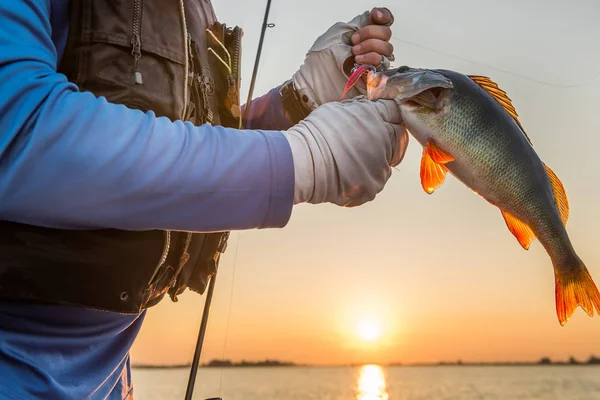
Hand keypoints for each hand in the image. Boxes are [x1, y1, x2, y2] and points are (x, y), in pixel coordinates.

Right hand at [284, 97, 407, 206]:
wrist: (302, 162)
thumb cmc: (314, 134)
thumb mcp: (336, 109)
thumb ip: (359, 109)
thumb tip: (367, 109)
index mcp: (375, 116)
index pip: (394, 113)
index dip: (387, 118)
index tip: (379, 123)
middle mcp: (384, 139)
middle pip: (397, 139)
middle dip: (386, 141)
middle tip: (363, 145)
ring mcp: (381, 165)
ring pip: (385, 163)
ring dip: (373, 163)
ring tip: (348, 163)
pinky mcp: (373, 186)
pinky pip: (373, 182)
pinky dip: (362, 181)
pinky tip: (345, 176)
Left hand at [291, 8, 394, 111]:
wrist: (314, 79)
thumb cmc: (320, 58)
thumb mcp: (338, 33)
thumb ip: (357, 24)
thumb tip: (372, 16)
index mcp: (363, 33)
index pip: (384, 20)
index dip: (383, 16)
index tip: (374, 16)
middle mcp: (370, 46)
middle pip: (386, 34)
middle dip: (371, 34)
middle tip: (353, 42)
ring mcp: (372, 62)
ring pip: (387, 50)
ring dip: (371, 48)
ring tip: (354, 55)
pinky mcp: (372, 77)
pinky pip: (383, 66)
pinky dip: (372, 61)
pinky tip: (359, 63)